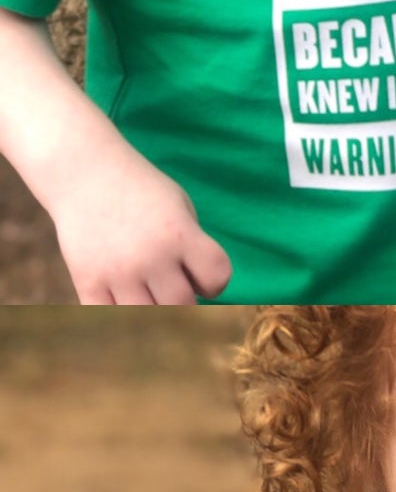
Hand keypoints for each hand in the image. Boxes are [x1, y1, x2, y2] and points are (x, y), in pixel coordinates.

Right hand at [46, 147, 232, 303]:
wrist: (83, 173)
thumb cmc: (141, 192)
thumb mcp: (180, 207)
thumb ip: (194, 246)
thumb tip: (199, 292)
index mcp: (179, 234)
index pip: (217, 278)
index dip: (214, 282)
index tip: (201, 276)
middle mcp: (150, 256)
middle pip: (182, 305)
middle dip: (185, 302)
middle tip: (174, 289)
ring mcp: (116, 271)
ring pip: (147, 317)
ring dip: (155, 311)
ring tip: (151, 294)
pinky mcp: (87, 280)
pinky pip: (109, 317)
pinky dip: (121, 316)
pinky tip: (125, 299)